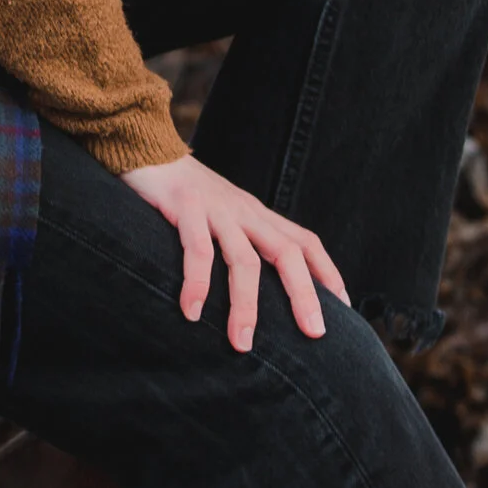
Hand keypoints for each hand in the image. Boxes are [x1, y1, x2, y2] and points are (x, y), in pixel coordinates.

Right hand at [119, 153, 348, 349]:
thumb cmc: (181, 191)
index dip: (327, 273)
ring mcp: (216, 208)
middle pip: (287, 253)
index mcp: (255, 215)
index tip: (344, 309)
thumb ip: (239, 242)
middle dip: (304, 295)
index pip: (304, 242)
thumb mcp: (221, 215)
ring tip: (241, 344)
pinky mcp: (184, 205)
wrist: (144, 143)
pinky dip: (196, 283)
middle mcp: (243, 211)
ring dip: (245, 305)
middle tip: (313, 334)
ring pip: (244, 259)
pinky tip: (190, 312)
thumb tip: (253, 289)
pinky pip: (197, 250)